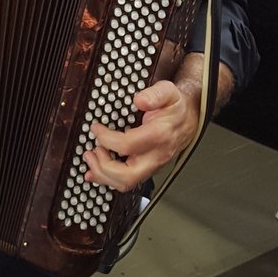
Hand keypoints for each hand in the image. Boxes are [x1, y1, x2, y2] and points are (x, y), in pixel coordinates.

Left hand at [83, 76, 201, 192]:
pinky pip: (126, 182)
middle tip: (91, 151)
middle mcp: (156, 156)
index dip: (106, 138)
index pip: (128, 145)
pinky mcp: (146, 170)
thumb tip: (139, 100)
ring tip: (91, 157)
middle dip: (103, 167)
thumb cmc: (174, 108)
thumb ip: (155, 94)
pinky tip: (94, 172)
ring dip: (102, 175)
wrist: (186, 121)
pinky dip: (107, 179)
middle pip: (127, 176)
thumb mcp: (169, 92)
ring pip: (125, 184)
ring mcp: (151, 166)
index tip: (96, 128)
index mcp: (159, 136)